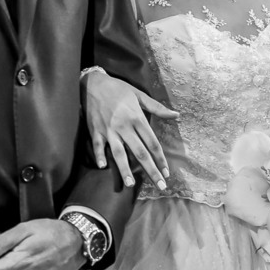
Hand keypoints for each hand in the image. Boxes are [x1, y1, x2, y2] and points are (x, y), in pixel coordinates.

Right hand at [82, 71, 176, 188]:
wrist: (93, 83)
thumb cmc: (118, 89)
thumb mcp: (139, 95)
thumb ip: (157, 108)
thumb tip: (176, 115)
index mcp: (137, 118)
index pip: (152, 143)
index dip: (161, 159)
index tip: (167, 172)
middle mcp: (124, 126)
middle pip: (140, 152)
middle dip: (151, 170)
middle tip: (159, 186)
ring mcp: (109, 130)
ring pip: (119, 153)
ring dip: (125, 169)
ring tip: (130, 184)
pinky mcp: (95, 131)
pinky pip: (98, 146)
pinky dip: (100, 156)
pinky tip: (103, 166)